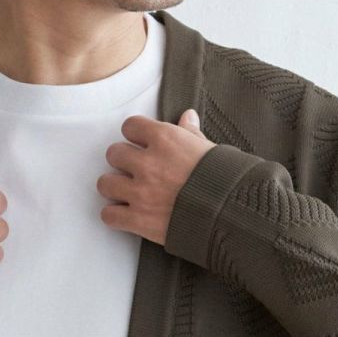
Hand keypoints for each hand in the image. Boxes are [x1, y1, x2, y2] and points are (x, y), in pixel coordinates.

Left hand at [97, 109, 214, 244]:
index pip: (130, 126)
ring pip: (104, 183)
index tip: (142, 144)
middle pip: (113, 153)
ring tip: (127, 192)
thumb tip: (187, 116)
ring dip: (114, 187)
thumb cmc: (226, 182)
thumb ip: (192, 134)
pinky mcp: (138, 220)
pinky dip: (115, 216)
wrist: (232, 216)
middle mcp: (148, 163)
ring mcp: (140, 192)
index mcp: (166, 139)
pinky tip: (127, 214)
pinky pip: (108, 215)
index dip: (135, 135)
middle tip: (136, 170)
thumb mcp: (212, 150)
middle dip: (123, 162)